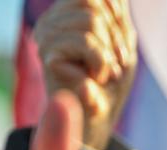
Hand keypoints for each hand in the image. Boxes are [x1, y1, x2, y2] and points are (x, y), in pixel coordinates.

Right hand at [34, 0, 136, 149]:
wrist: (95, 121)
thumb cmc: (109, 82)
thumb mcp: (120, 42)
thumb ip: (116, 14)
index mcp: (69, 11)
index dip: (117, 17)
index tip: (118, 48)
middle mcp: (53, 19)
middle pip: (95, 2)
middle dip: (114, 37)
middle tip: (111, 65)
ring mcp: (47, 34)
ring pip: (92, 21)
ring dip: (107, 53)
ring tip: (101, 74)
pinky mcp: (47, 53)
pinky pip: (87, 43)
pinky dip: (100, 64)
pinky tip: (92, 80)